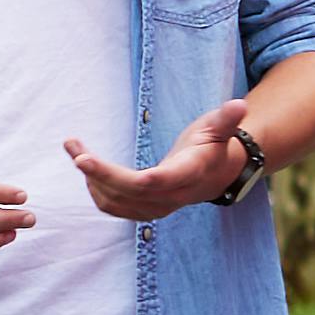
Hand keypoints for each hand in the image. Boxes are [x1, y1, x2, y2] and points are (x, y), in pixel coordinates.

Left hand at [70, 100, 262, 221]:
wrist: (218, 175)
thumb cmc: (214, 145)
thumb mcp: (219, 128)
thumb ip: (226, 119)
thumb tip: (240, 105)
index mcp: (187, 175)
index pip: (150, 182)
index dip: (115, 175)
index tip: (85, 160)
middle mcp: (171, 196)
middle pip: (125, 193)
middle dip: (96, 172)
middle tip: (74, 148)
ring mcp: (156, 207)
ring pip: (114, 202)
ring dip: (90, 177)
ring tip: (75, 147)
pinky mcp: (144, 209)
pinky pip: (113, 205)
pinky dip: (95, 188)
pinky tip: (87, 166)